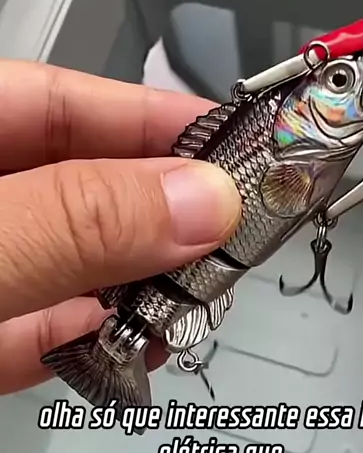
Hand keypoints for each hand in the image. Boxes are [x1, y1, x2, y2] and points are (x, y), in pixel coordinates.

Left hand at [0, 61, 240, 394]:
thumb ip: (76, 223)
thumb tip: (203, 202)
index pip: (58, 102)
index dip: (152, 116)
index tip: (239, 141)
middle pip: (75, 189)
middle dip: (159, 215)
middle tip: (235, 235)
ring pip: (63, 268)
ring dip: (133, 291)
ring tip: (195, 303)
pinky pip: (33, 336)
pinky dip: (85, 346)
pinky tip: (132, 350)